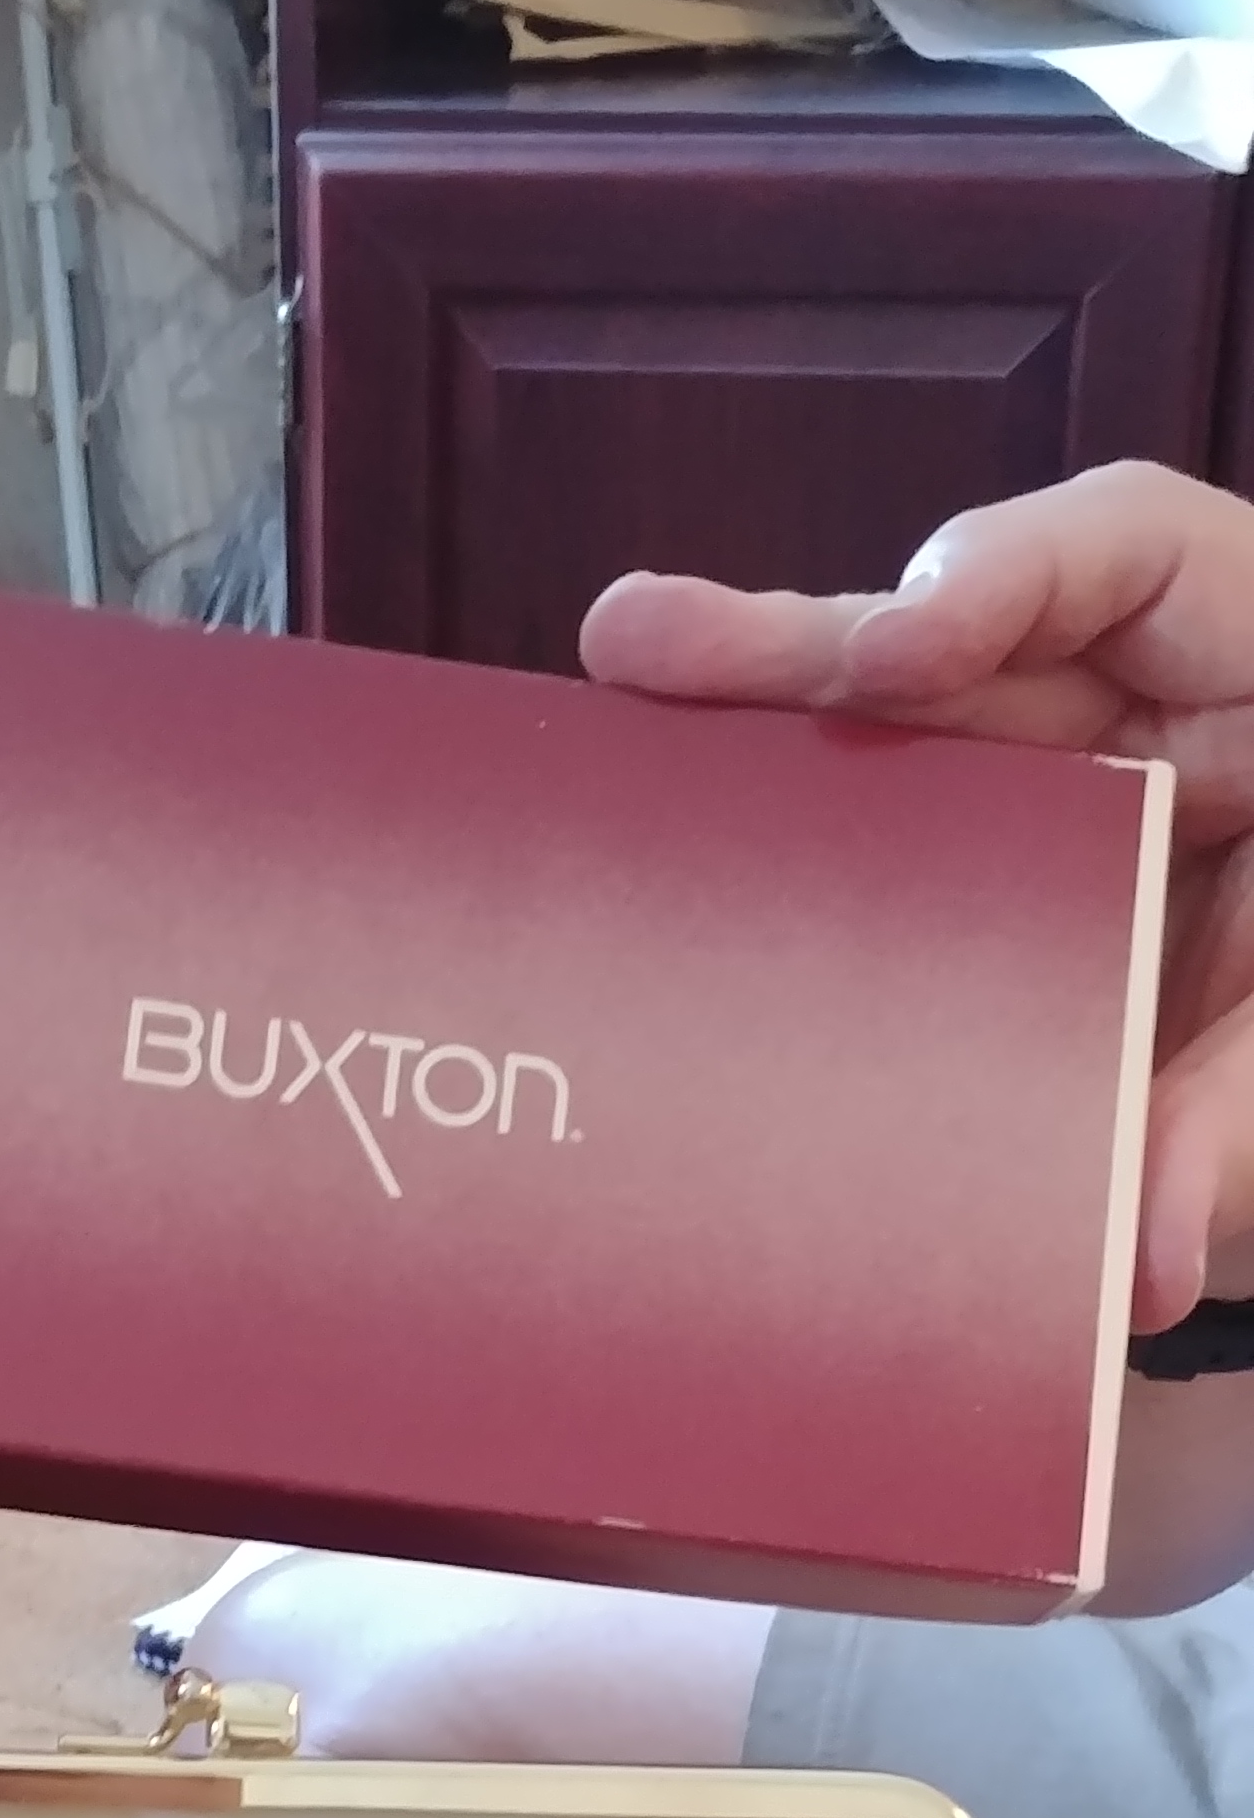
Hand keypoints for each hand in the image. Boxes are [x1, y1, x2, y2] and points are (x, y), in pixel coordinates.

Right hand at [581, 463, 1253, 1327]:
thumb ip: (1238, 1128)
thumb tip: (1136, 1266)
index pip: (1135, 550)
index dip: (1002, 575)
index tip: (897, 652)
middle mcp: (1161, 718)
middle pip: (967, 649)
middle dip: (803, 651)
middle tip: (640, 645)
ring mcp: (1082, 808)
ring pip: (912, 754)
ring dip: (765, 738)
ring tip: (625, 687)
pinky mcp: (1027, 909)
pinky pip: (911, 882)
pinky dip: (809, 890)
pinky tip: (678, 872)